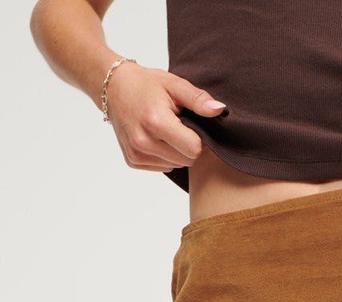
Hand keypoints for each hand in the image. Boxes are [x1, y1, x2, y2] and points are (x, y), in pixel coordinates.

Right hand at [104, 61, 227, 172]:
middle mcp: (143, 142)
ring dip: (177, 152)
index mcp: (156, 122)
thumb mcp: (174, 85)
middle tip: (179, 125)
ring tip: (166, 130)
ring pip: (176, 165)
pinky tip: (157, 138)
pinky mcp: (132, 161)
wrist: (113, 87)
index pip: (194, 149)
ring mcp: (136, 153)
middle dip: (189, 145)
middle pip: (187, 160)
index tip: (192, 124)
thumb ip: (198, 99)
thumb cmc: (146, 84)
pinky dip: (165, 156)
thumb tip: (220, 110)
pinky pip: (163, 167)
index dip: (199, 138)